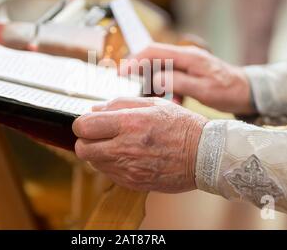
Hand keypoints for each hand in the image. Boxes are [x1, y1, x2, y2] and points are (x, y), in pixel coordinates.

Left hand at [72, 97, 207, 192]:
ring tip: (115, 144)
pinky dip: (111, 165)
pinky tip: (127, 156)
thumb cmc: (181, 125)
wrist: (205, 154)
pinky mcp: (134, 182)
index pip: (84, 126)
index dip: (81, 124)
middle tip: (98, 135)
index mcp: (129, 123)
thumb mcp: (153, 104)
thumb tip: (94, 109)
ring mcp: (129, 169)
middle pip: (82, 149)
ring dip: (98, 153)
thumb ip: (119, 104)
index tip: (89, 122)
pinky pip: (109, 174)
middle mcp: (126, 147)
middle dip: (85, 140)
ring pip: (93, 163)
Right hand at [120, 43, 253, 114]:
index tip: (121, 72)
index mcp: (188, 57)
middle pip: (153, 58)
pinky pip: (169, 77)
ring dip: (153, 84)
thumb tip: (155, 79)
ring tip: (151, 98)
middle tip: (127, 86)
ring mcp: (187, 63)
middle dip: (138, 71)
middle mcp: (185, 56)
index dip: (135, 60)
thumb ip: (179, 83)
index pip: (154, 51)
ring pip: (160, 69)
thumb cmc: (230, 91)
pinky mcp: (188, 72)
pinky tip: (171, 101)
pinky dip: (165, 89)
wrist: (249, 91)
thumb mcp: (204, 90)